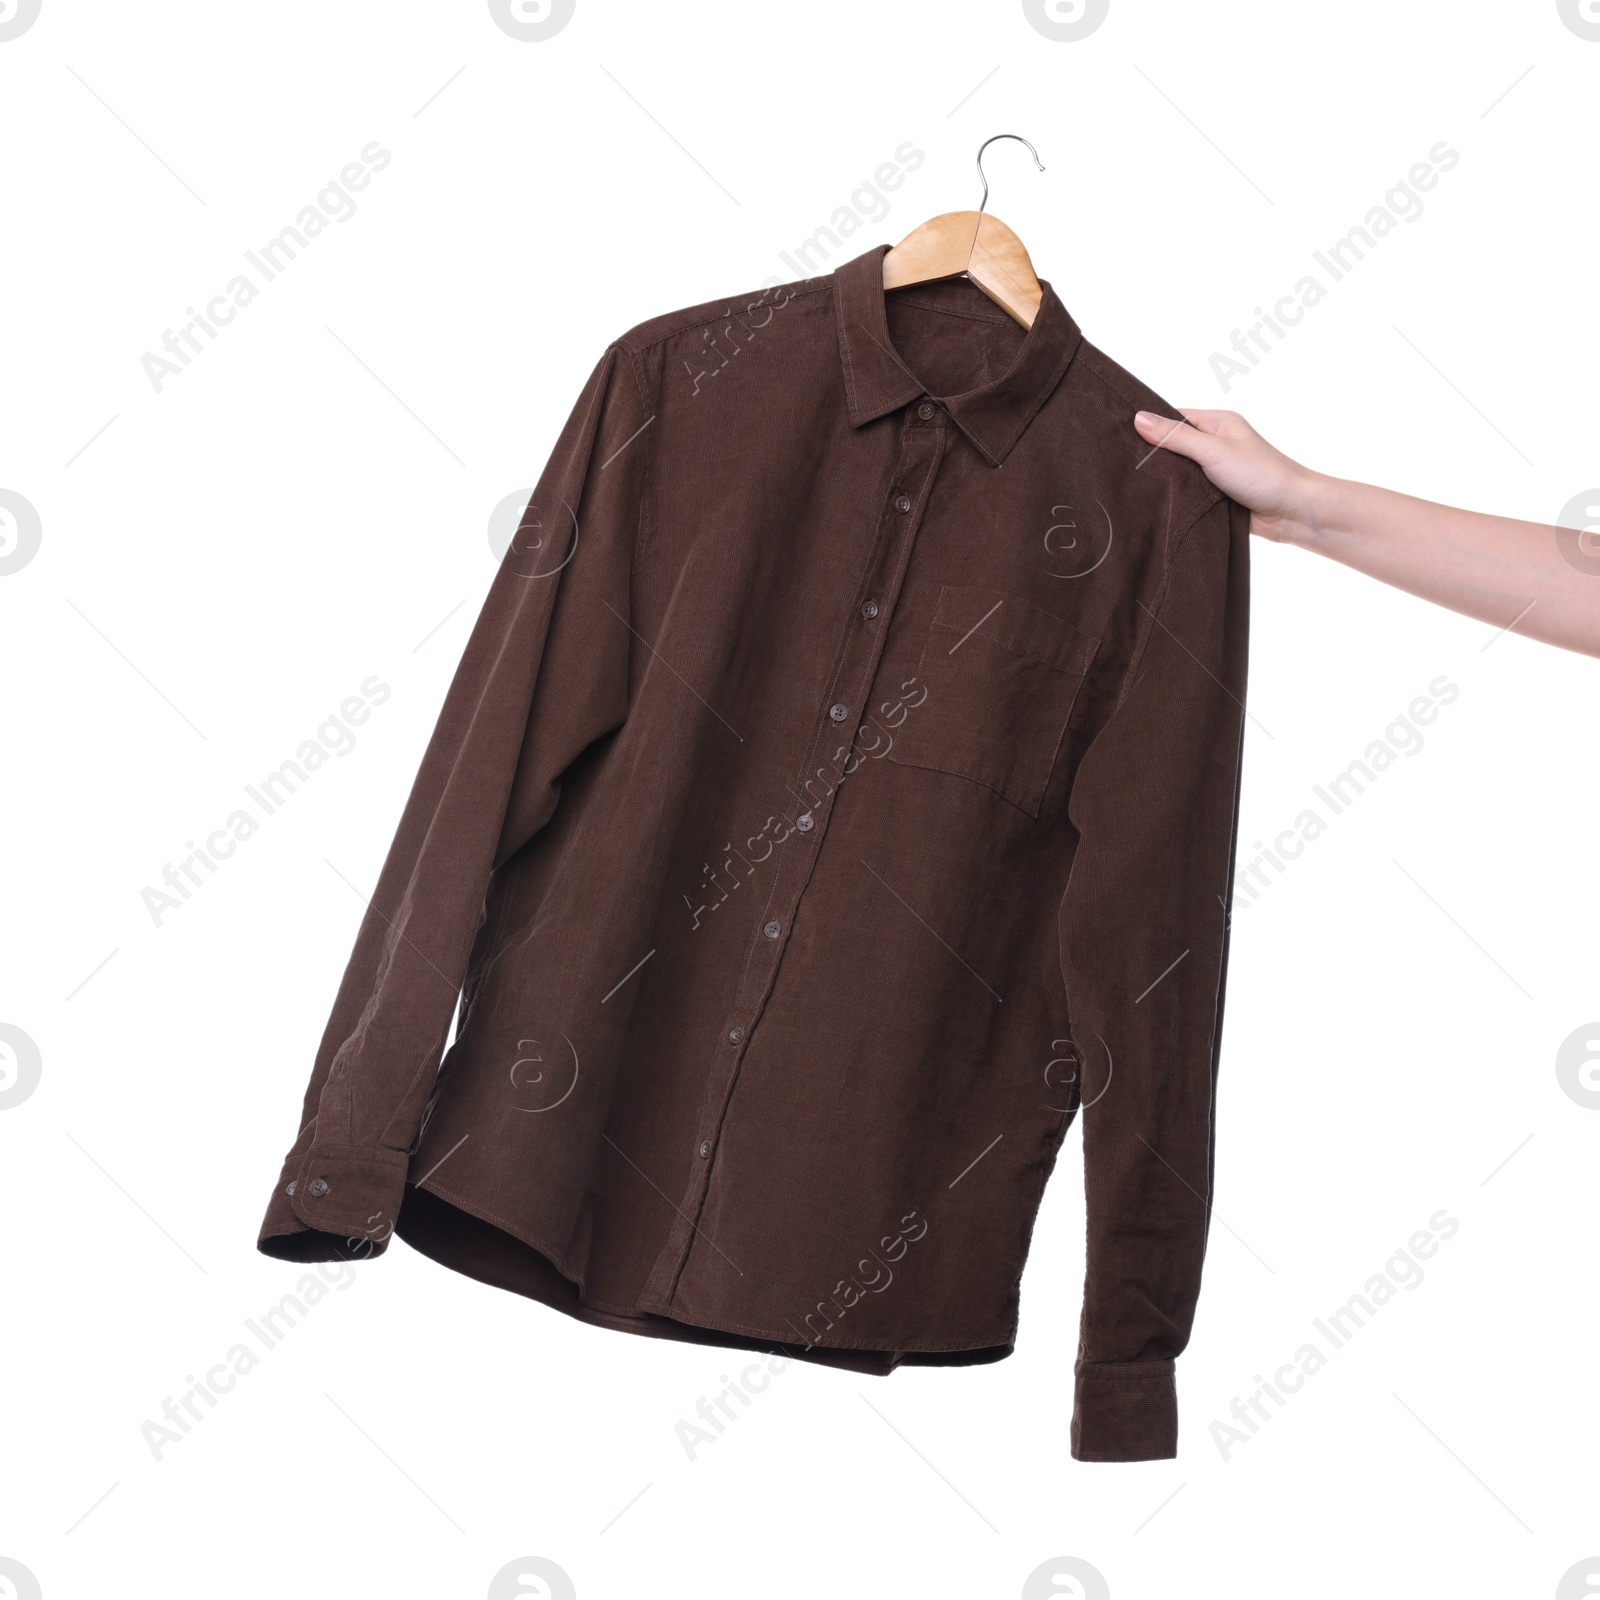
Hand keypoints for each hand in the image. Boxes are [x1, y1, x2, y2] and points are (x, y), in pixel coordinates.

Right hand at [1133, 409, 1317, 542]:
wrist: (1292, 512)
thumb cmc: (1261, 474)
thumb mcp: (1213, 450)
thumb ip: (1176, 437)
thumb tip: (1138, 418)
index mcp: (1217, 423)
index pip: (1173, 418)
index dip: (1149, 426)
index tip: (1120, 437)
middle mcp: (1216, 443)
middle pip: (1173, 445)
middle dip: (1152, 455)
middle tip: (1122, 465)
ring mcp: (1215, 470)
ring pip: (1178, 472)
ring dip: (1164, 480)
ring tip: (1134, 485)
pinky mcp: (1215, 495)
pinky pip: (1187, 492)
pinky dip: (1175, 497)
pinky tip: (1157, 502)